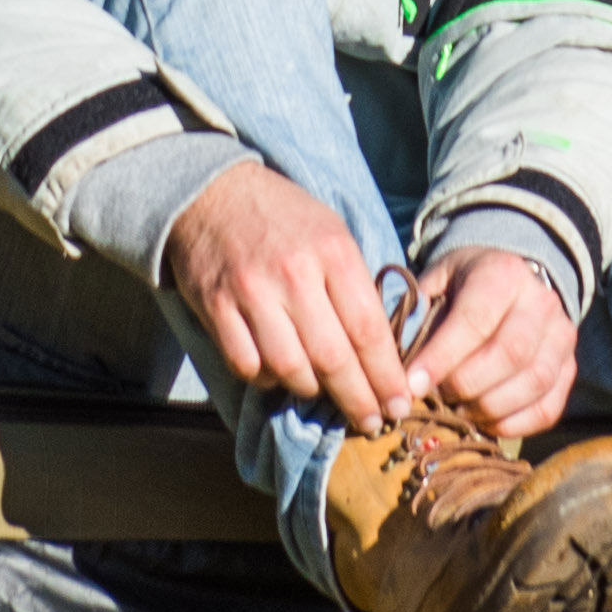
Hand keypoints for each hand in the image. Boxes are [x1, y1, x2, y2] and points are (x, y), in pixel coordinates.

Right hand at [158, 163, 413, 429]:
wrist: (212, 190)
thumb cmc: (284, 217)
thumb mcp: (332, 234)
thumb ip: (355, 287)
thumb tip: (383, 351)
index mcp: (331, 251)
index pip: (368, 330)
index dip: (386, 376)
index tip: (399, 403)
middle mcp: (293, 273)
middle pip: (333, 358)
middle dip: (359, 399)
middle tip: (373, 421)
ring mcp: (250, 292)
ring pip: (290, 369)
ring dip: (312, 391)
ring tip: (325, 394)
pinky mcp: (215, 306)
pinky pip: (247, 365)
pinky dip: (267, 378)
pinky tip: (278, 372)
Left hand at [397, 243, 579, 446]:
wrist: (514, 281)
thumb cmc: (465, 284)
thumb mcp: (438, 279)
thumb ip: (419, 310)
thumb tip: (398, 355)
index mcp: (503, 273)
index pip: (474, 320)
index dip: (442, 357)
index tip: (412, 385)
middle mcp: (541, 303)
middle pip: (510, 354)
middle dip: (467, 385)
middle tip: (437, 398)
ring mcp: (562, 337)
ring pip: (534, 383)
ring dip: (490, 408)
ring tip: (460, 411)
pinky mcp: (570, 369)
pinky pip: (548, 408)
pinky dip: (515, 424)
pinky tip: (485, 423)